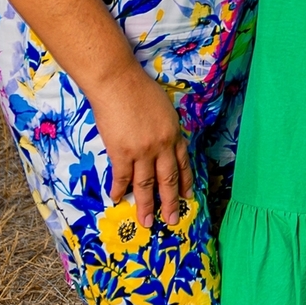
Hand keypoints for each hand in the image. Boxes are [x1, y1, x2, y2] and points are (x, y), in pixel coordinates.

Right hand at [91, 66, 191, 228]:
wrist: (117, 82)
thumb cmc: (139, 88)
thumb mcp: (163, 108)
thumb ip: (164, 127)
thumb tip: (163, 142)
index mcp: (173, 133)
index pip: (182, 162)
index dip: (185, 181)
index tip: (187, 196)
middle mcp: (161, 145)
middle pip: (167, 179)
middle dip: (170, 202)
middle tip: (172, 220)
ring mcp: (142, 151)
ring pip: (145, 185)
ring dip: (146, 205)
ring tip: (146, 222)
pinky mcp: (121, 152)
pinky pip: (121, 177)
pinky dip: (119, 190)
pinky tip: (117, 200)